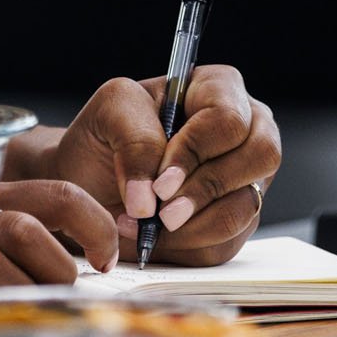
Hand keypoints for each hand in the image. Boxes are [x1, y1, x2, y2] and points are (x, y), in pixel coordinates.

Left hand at [0, 67, 279, 284]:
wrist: (75, 188)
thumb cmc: (92, 141)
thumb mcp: (107, 114)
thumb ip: (135, 136)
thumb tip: (155, 192)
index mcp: (214, 90)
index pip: (233, 109)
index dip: (200, 144)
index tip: (159, 175)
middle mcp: (239, 131)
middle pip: (261, 152)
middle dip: (208, 183)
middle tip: (161, 208)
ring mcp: (240, 180)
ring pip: (250, 201)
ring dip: (197, 220)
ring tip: (151, 227)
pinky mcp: (231, 223)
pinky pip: (233, 240)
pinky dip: (194, 246)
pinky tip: (159, 241)